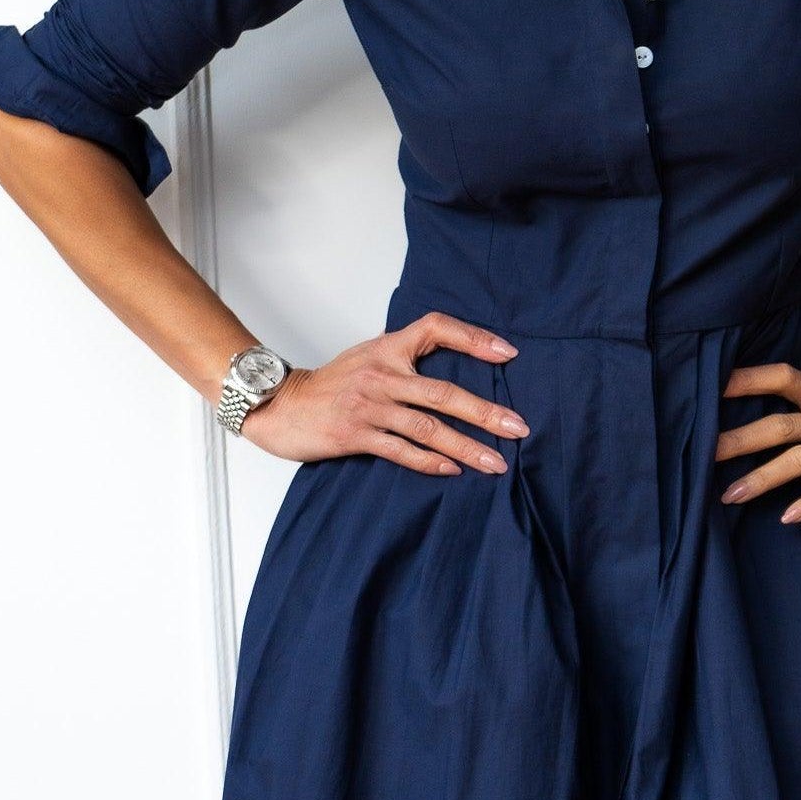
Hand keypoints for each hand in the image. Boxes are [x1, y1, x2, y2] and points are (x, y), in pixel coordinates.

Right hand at [239, 310, 530, 474]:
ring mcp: (369, 405)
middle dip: (486, 412)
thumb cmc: (330, 384)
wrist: (280, 406)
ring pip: (428, 428)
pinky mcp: (356, 435)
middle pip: (444, 392)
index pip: (436, 328)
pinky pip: (401, 450)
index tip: (508, 353)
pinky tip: (453, 471)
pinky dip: (430, 462)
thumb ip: (405, 358)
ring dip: (466, 447)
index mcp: (388, 348)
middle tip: (519, 428)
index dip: (474, 337)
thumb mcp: (368, 356)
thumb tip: (451, 368)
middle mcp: (382, 374)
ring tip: (496, 462)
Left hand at [713, 361, 800, 522]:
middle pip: (777, 426)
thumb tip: (774, 408)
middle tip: (702, 452)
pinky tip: (788, 517)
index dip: (747, 379)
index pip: (780, 378)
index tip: (713, 385)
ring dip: (761, 479)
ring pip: (796, 462)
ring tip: (730, 495)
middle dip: (738, 440)